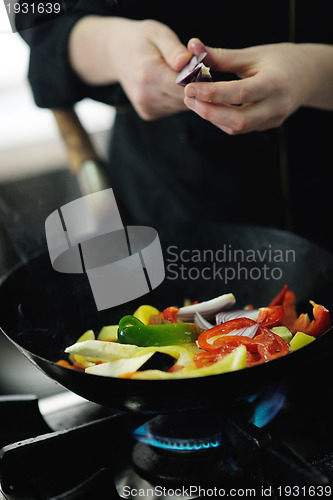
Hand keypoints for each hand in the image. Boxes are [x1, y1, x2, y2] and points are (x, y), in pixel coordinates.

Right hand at [69, 17, 191, 119]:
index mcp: (148, 73)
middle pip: (184, 98)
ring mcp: (146, 107)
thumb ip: (175, 50)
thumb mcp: (158, 34)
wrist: (116, 53)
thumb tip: (188, 62)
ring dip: (187, 93)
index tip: (202, 67)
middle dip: (194, 85)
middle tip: (194, 69)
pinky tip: (169, 85)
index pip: (183, 85)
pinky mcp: (148, 114)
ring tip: (179, 75)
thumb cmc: (141, 40)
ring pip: (181, 106)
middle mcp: (145, 95)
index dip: (198, 78)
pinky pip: (173, 109)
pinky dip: (177, 99)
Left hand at [184, 38, 332, 134]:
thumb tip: (192, 47)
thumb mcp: (252, 55)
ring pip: (236, 128)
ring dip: (212, 117)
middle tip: (188, 98)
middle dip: (209, 112)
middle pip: (238, 120)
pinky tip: (209, 107)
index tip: (190, 88)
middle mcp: (275, 106)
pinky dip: (221, 120)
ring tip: (194, 102)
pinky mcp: (266, 127)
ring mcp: (272, 120)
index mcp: (275, 84)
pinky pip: (239, 128)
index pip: (240, 93)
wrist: (306, 76)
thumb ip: (221, 56)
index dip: (213, 94)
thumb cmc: (278, 61)